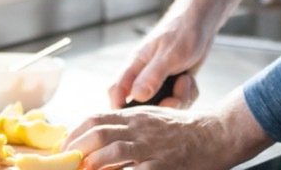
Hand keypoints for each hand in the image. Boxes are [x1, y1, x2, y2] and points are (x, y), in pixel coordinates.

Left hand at [66, 90, 269, 169]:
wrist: (215, 135)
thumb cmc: (184, 130)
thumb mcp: (153, 119)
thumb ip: (128, 126)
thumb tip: (101, 139)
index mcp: (135, 116)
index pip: (96, 119)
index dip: (75, 133)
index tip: (65, 147)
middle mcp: (140, 128)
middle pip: (98, 133)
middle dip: (77, 148)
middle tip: (67, 163)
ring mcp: (151, 147)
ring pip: (112, 150)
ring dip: (92, 164)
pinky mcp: (162, 165)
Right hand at [107, 13, 205, 108]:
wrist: (201, 24)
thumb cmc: (182, 32)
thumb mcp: (169, 54)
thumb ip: (153, 75)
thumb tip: (136, 96)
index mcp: (135, 65)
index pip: (116, 90)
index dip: (119, 108)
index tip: (133, 120)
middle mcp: (144, 76)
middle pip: (142, 105)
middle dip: (161, 107)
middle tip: (174, 100)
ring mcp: (159, 82)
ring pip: (163, 105)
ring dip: (179, 99)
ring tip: (186, 81)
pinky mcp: (173, 86)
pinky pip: (178, 102)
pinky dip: (188, 95)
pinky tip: (191, 80)